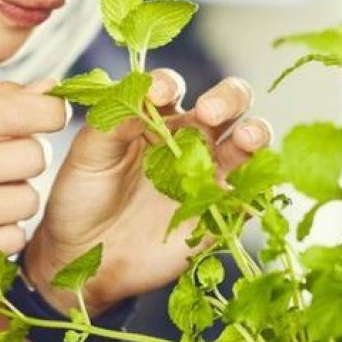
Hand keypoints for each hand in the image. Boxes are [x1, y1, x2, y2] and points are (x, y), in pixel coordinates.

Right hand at [0, 81, 67, 283]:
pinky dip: (3, 233)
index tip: (48, 119)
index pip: (24, 111)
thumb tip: (50, 87)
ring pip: (27, 201)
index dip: (51, 114)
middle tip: (3, 164)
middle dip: (27, 160)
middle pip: (34, 158)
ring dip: (16, 199)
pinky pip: (12, 239)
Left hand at [24, 70, 272, 315]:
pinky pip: (250, 193)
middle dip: (228, 97)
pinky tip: (250, 186)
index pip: (171, 87)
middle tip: (210, 110)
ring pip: (247, 141)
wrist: (86, 256)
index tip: (157, 94)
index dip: (168, 84)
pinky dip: (259, 185)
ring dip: (256, 133)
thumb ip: (111, 122)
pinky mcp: (219, 209)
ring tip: (248, 139)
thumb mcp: (87, 155)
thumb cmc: (82, 197)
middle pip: (226, 103)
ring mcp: (208, 172)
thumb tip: (141, 96)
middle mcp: (188, 137)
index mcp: (154, 117)